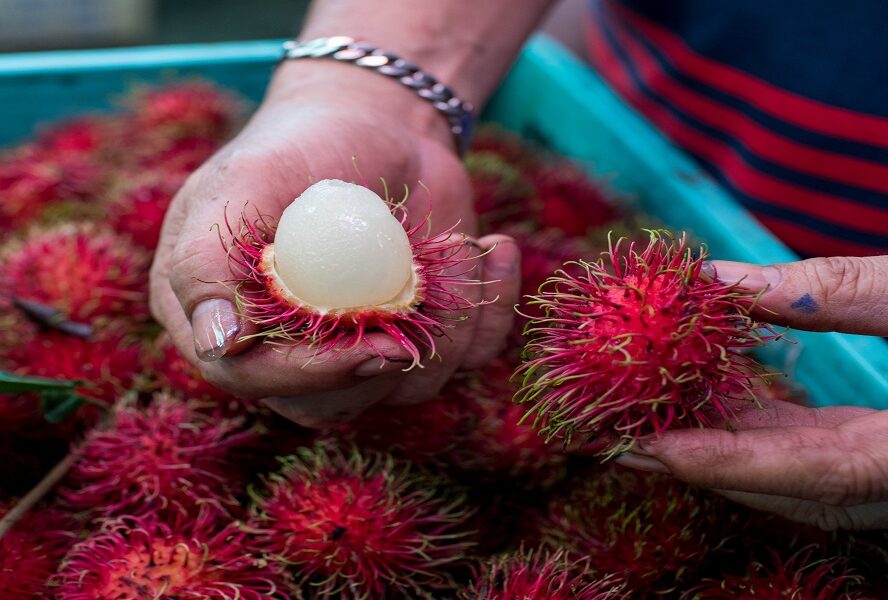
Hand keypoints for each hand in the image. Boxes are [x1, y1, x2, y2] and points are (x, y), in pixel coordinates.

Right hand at [149, 62, 520, 426]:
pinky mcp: (416, 333)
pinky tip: (494, 251)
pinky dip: (490, 310)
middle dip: (384, 363)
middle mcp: (287, 347)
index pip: (253, 377)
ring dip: (448, 323)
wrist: (374, 123)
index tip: (370, 345)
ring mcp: (357, 344)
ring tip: (463, 245)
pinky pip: (463, 357)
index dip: (311, 373)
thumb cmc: (296, 145)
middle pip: (329, 404)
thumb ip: (209, 259)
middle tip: (421, 299)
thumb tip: (220, 343)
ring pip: (405, 389)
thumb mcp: (244, 182)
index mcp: (225, 316)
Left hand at [616, 254, 887, 528]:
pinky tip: (695, 398)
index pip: (818, 472)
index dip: (730, 463)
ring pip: (783, 472)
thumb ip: (836, 291)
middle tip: (612, 437)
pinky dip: (744, 428)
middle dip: (691, 461)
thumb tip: (717, 278)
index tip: (653, 447)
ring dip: (708, 444)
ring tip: (633, 418)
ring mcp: (883, 474)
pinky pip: (800, 451)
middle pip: (782, 484)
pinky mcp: (874, 453)